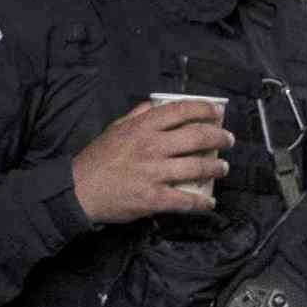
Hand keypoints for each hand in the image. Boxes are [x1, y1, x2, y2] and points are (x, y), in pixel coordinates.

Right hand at [69, 95, 235, 224]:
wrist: (78, 190)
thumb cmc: (96, 159)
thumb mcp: (114, 128)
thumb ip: (136, 115)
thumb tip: (155, 104)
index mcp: (143, 126)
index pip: (182, 110)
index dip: (204, 109)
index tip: (216, 113)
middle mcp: (152, 146)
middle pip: (197, 136)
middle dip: (219, 137)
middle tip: (228, 141)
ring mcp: (154, 173)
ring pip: (197, 167)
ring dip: (216, 168)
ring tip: (223, 168)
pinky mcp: (153, 198)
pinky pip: (185, 200)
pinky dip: (202, 202)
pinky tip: (210, 203)